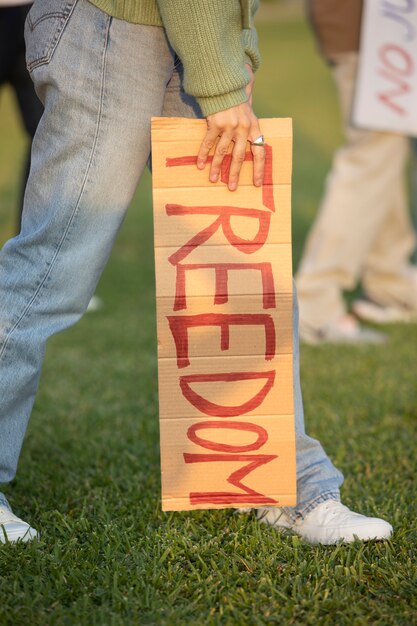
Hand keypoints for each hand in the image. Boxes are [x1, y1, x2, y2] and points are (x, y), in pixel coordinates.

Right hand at [197, 66, 264, 190]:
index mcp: (254, 129)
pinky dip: (203, 155)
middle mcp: (243, 129)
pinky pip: (208, 143)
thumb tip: (255, 149)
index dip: (258, 169)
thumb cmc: (238, 103)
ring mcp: (229, 126)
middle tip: (231, 188)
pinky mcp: (215, 123)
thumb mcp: (250, 116)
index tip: (255, 184)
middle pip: (239, 156)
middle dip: (235, 174)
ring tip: (213, 180)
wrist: (226, 85)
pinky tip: (200, 165)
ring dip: (217, 167)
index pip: (260, 152)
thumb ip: (251, 132)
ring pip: (222, 152)